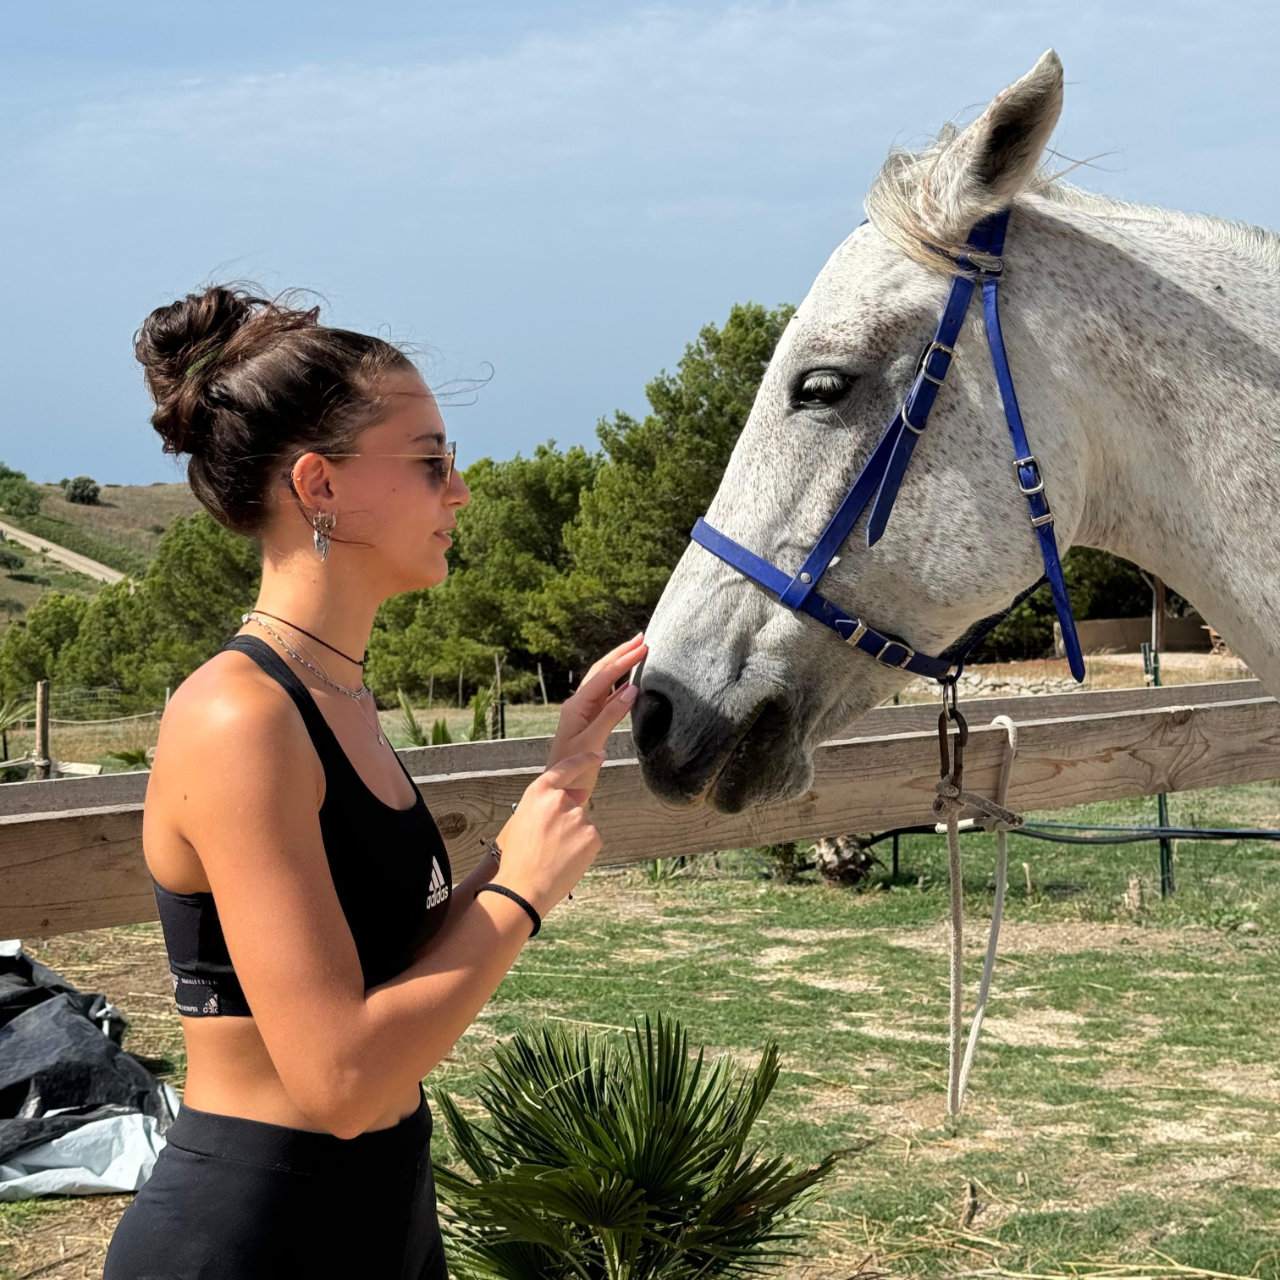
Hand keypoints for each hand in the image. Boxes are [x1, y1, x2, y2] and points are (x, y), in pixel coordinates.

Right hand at [498, 748, 608, 914]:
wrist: (522, 889)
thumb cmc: (517, 858)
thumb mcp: (521, 822)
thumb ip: (547, 804)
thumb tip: (580, 795)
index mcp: (538, 792)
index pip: (566, 768)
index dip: (585, 759)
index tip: (600, 754)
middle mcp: (559, 800)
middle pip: (574, 804)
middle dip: (568, 821)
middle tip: (549, 845)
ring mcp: (578, 817)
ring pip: (582, 824)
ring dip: (574, 837)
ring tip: (554, 856)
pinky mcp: (592, 835)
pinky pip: (591, 839)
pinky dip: (583, 850)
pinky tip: (566, 861)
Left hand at [547, 632, 647, 768]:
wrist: (561, 792)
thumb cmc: (573, 771)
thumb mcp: (592, 743)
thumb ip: (610, 716)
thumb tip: (631, 689)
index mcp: (577, 706)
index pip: (604, 675)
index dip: (624, 659)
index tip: (643, 646)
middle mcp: (579, 705)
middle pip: (602, 672)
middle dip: (621, 654)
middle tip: (642, 639)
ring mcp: (584, 713)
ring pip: (605, 683)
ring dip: (621, 667)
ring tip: (638, 653)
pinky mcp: (591, 723)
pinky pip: (608, 698)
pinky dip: (621, 686)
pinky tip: (632, 683)